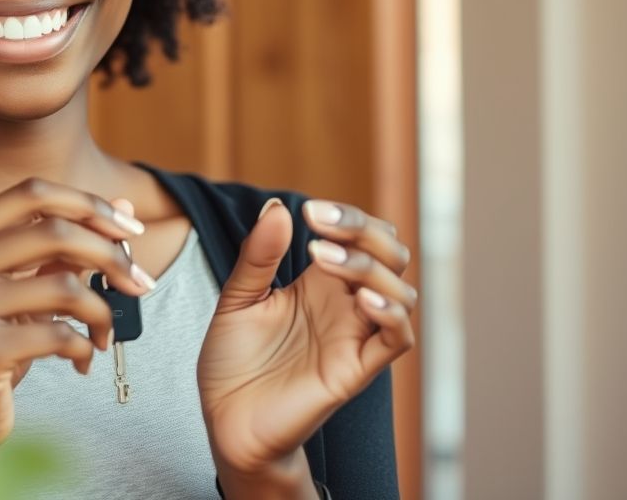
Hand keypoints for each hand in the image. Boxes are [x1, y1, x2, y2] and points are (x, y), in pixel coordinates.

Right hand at [0, 177, 153, 462]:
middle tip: (140, 284)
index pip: (33, 193)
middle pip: (56, 232)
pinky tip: (82, 361)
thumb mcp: (17, 288)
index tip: (129, 232)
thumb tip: (126, 209)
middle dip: (112, 257)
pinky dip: (84, 348)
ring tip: (105, 334)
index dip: (88, 205)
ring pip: (66, 286)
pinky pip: (61, 335)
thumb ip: (63, 247)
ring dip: (102, 312)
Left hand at [197, 196, 416, 477]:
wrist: (226, 421)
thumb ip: (257, 256)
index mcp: (320, 281)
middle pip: (390, 254)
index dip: (346, 216)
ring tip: (322, 257)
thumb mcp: (236, 299)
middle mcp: (345, 304)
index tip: (310, 210)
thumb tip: (276, 205)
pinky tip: (362, 299)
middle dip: (364, 229)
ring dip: (369, 266)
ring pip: (400, 292)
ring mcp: (354, 336)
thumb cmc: (233, 360)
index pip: (360, 235)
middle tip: (321, 221)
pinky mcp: (356, 370)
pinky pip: (396, 340)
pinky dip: (390, 315)